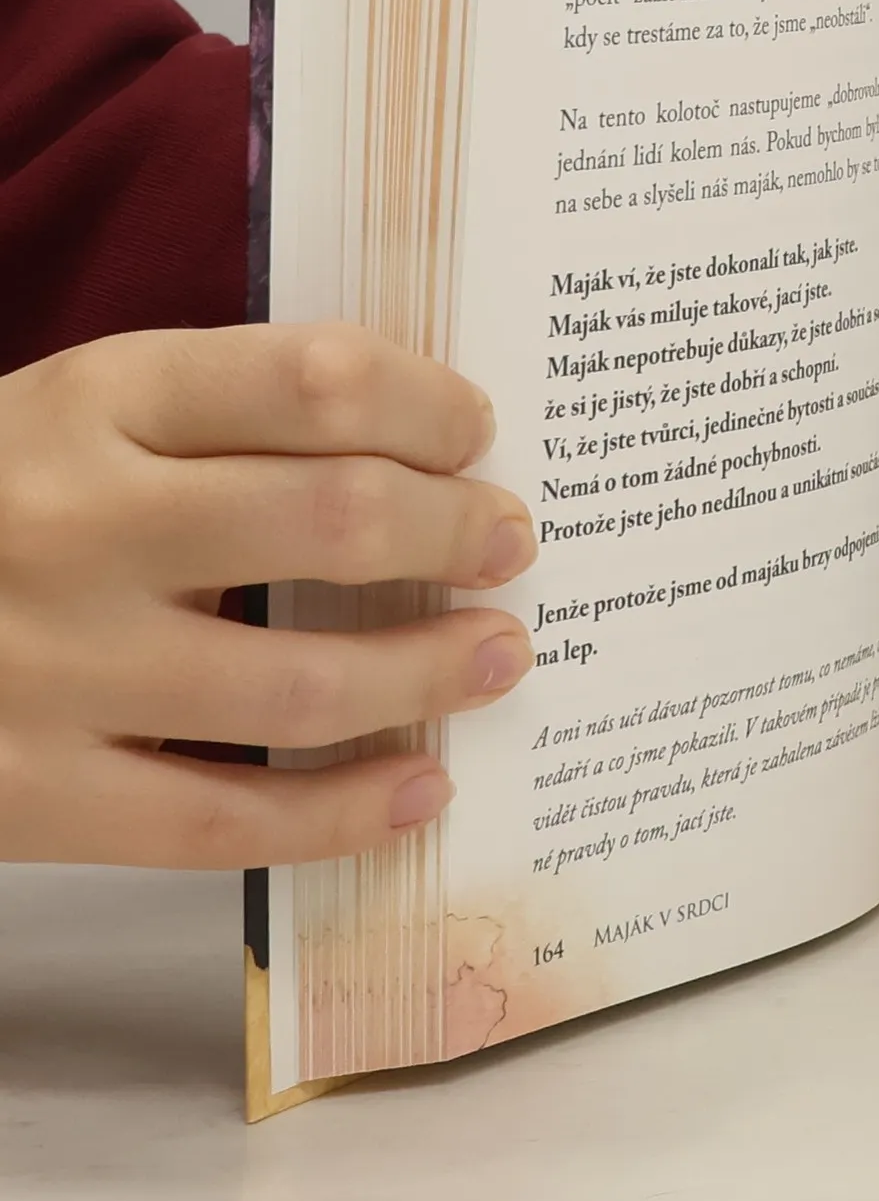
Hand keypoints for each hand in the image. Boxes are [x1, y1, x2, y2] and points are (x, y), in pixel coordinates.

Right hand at [0, 324, 536, 866]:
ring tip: (501, 652)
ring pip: (298, 683)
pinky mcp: (35, 796)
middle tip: (510, 541)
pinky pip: (228, 821)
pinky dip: (346, 812)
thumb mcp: (84, 413)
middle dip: (455, 530)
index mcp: (96, 399)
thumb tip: (429, 444)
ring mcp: (53, 668)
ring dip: (430, 670)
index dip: (427, 404)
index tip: (475, 432)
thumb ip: (226, 417)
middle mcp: (78, 524)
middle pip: (331, 518)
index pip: (311, 378)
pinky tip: (424, 787)